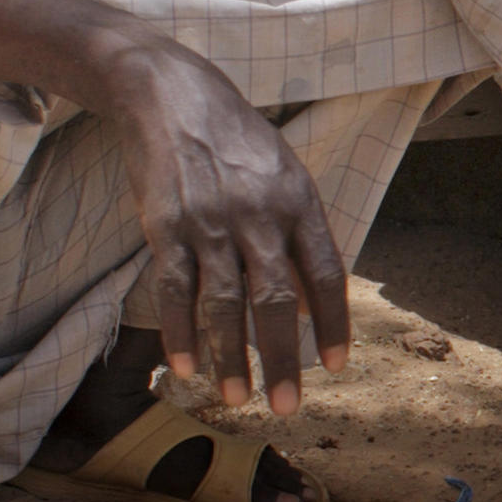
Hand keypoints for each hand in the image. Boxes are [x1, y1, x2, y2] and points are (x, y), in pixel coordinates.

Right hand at [109, 43, 353, 414]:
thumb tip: (310, 299)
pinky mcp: (164, 225)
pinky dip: (180, 332)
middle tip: (287, 407)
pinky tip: (186, 366)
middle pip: (275, 300)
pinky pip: (175, 289)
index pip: (326, 273)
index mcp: (298, 200)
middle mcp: (258, 213)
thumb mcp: (284, 173)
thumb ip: (298, 232)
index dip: (333, 323)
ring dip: (231, 358)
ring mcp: (209, 220)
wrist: (170, 93)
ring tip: (239, 399)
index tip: (336, 366)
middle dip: (282, 359)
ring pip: (223, 304)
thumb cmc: (237, 141)